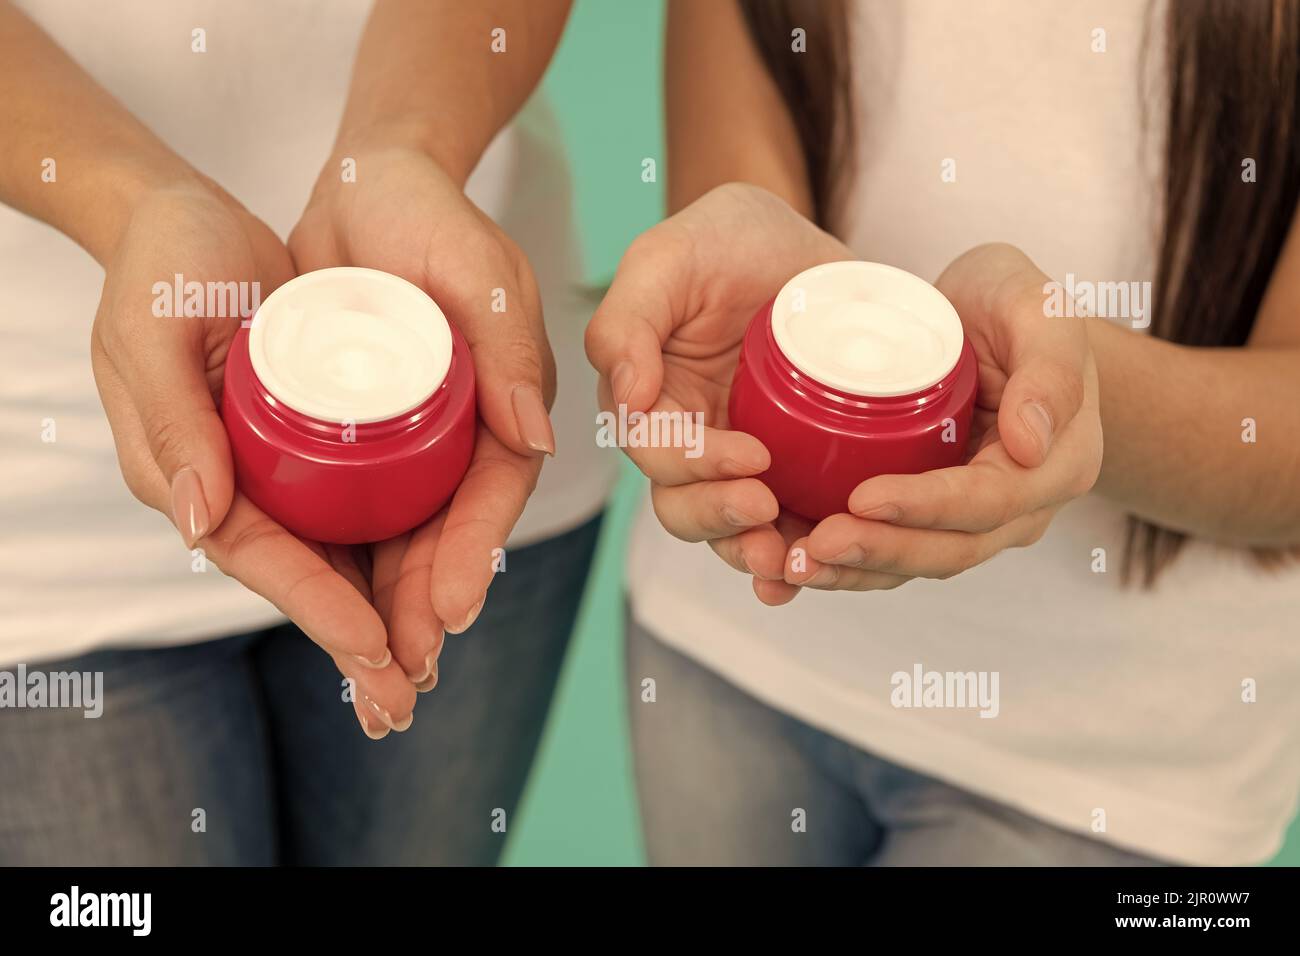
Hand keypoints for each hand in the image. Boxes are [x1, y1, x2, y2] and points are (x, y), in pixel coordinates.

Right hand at [91, 178, 417, 737]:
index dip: (318, 606)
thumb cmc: (161, 267)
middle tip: (404, 701)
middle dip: (354, 641)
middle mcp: (236, 484)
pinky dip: (390, 552)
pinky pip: (356, 507)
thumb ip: (171, 425)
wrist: (184, 219)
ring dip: (382, 613)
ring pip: (338, 554)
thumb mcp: (153, 333)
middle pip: (306, 575)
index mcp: (192, 474)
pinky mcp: (313, 443)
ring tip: (427, 670)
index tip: (374, 647)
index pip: (264, 557)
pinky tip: (429, 590)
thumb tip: (199, 525)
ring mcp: (279, 467)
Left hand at [289, 134, 555, 683]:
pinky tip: (328, 610)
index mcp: (510, 404)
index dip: (474, 554)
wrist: (363, 184)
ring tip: (370, 675)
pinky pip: (363, 508)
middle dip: (430, 606)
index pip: (495, 494)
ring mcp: (422, 440)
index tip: (447, 611)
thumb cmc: (429, 213)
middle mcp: (472, 431)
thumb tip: (540, 435)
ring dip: (391, 607)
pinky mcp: (375, 437)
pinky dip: (349, 563)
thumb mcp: (478, 267)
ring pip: (408, 536)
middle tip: (403, 672)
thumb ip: (510, 343)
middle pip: (452, 533)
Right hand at [585, 183, 851, 604]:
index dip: (696, 466)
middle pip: (685, 505)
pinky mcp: (795, 466)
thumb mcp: (669, 257)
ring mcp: (742, 458)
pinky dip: (797, 554)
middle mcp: (689, 438)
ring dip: (754, 553)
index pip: (656, 452)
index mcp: (649, 397)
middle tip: (768, 514)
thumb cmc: (727, 237)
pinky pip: (789, 524)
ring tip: (788, 562)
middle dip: (722, 520)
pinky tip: (814, 570)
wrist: (805, 241)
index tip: (752, 458)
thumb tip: (627, 400)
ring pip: (732, 528)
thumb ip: (629, 320)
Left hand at [786, 243, 1102, 592]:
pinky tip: (795, 563)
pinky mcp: (931, 518)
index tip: (863, 497)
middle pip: (949, 549)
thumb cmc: (1015, 308)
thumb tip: (1031, 443)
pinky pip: (891, 552)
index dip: (925, 506)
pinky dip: (846, 565)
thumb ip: (1049, 365)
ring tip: (796, 565)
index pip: (989, 500)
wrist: (994, 322)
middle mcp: (1020, 508)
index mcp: (1055, 463)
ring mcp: (975, 521)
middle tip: (818, 543)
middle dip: (881, 550)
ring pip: (916, 562)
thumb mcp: (1041, 308)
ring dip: (855, 571)